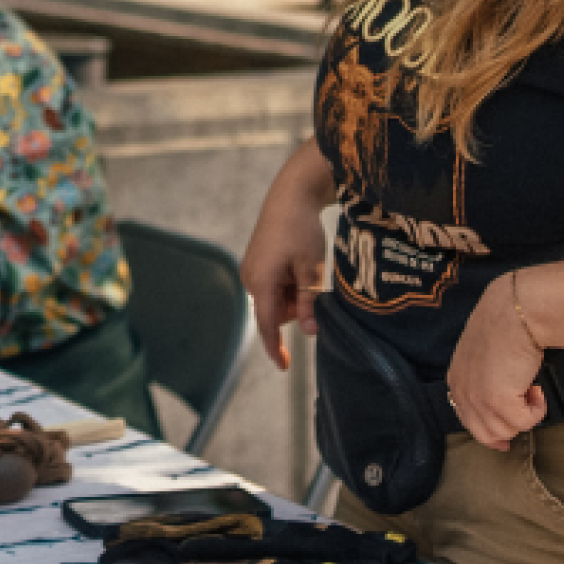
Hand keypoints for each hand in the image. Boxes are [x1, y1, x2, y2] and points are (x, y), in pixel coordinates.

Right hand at [239, 145, 333, 370]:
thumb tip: (311, 331)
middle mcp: (250, 278)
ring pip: (274, 299)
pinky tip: (298, 265)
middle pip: (274, 312)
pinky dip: (287, 285)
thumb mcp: (311, 269)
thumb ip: (309, 303)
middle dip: (296, 309)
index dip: (276, 348)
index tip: (284, 367)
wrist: (290, 196)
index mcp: (261, 282)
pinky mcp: (255, 262)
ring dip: (293, 296)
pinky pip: (271, 286)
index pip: (267, 325)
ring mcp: (250, 269)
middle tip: (314, 286)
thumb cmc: (302, 230)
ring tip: (307, 270)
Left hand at [444, 271, 547, 449]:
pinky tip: (537, 389)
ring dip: (525, 415)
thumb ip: (485, 380)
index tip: (505, 442)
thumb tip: (502, 406)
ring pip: (506, 431)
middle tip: (527, 410)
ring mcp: (478, 399)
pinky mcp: (498, 402)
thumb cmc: (506, 326)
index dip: (489, 433)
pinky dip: (537, 411)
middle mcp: (462, 393)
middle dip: (509, 428)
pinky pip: (524, 423)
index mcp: (456, 381)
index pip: (468, 421)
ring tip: (531, 388)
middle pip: (485, 434)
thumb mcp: (485, 357)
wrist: (514, 313)